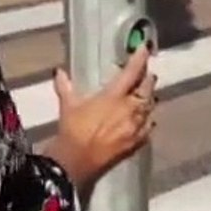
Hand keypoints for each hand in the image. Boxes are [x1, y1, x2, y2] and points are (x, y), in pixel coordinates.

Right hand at [42, 46, 156, 192]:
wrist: (78, 162)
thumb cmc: (72, 130)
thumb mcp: (68, 105)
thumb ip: (65, 86)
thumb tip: (59, 72)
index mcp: (114, 96)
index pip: (132, 72)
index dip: (140, 58)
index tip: (144, 48)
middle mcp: (130, 109)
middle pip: (147, 89)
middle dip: (147, 79)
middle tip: (145, 73)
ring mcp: (136, 127)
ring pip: (150, 107)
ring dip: (149, 99)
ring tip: (145, 95)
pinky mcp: (137, 143)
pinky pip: (149, 127)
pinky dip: (148, 120)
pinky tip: (144, 119)